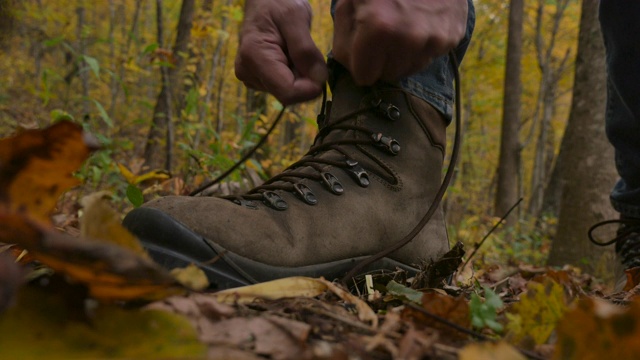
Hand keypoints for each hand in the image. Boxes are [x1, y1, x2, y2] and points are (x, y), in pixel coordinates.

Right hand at [235, 0, 327, 104]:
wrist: (263, 0)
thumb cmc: (277, 2)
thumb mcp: (296, 16)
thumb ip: (306, 49)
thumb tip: (319, 80)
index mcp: (253, 57)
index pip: (287, 92)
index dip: (310, 87)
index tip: (322, 71)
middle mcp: (248, 73)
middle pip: (288, 93)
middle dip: (305, 79)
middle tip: (308, 54)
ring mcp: (251, 78)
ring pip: (288, 91)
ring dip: (300, 76)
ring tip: (295, 50)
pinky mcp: (258, 80)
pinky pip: (284, 86)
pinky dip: (294, 75)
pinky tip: (290, 56)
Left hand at [333, 0, 467, 85]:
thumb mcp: (351, 2)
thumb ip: (344, 39)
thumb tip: (351, 68)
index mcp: (379, 29)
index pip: (364, 77)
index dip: (361, 61)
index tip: (364, 42)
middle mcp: (410, 38)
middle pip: (387, 76)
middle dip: (382, 60)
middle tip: (384, 32)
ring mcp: (435, 39)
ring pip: (410, 70)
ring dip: (403, 55)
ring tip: (402, 25)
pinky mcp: (452, 38)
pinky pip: (430, 57)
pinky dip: (422, 46)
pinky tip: (420, 23)